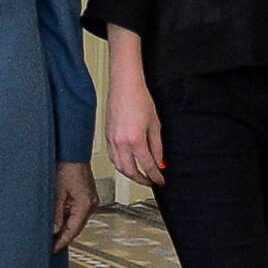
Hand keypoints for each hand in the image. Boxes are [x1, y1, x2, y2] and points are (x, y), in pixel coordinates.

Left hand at [51, 160, 97, 252]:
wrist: (71, 151)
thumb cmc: (65, 166)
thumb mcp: (56, 192)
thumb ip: (56, 213)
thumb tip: (54, 230)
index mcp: (85, 204)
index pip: (73, 230)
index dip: (62, 241)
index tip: (53, 249)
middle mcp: (90, 203)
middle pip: (76, 226)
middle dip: (63, 236)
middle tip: (50, 244)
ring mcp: (89, 199)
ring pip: (76, 219)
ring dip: (65, 226)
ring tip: (51, 233)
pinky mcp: (86, 195)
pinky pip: (76, 211)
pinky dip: (67, 217)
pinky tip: (57, 219)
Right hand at [105, 70, 164, 186]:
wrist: (125, 86)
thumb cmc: (140, 99)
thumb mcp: (155, 125)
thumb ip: (157, 147)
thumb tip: (159, 162)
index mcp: (135, 140)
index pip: (147, 166)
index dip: (156, 176)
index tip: (160, 181)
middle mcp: (121, 142)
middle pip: (130, 171)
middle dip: (141, 179)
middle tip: (151, 181)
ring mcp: (111, 140)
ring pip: (118, 166)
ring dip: (129, 174)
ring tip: (140, 175)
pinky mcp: (107, 136)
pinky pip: (112, 157)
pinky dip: (120, 164)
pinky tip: (127, 163)